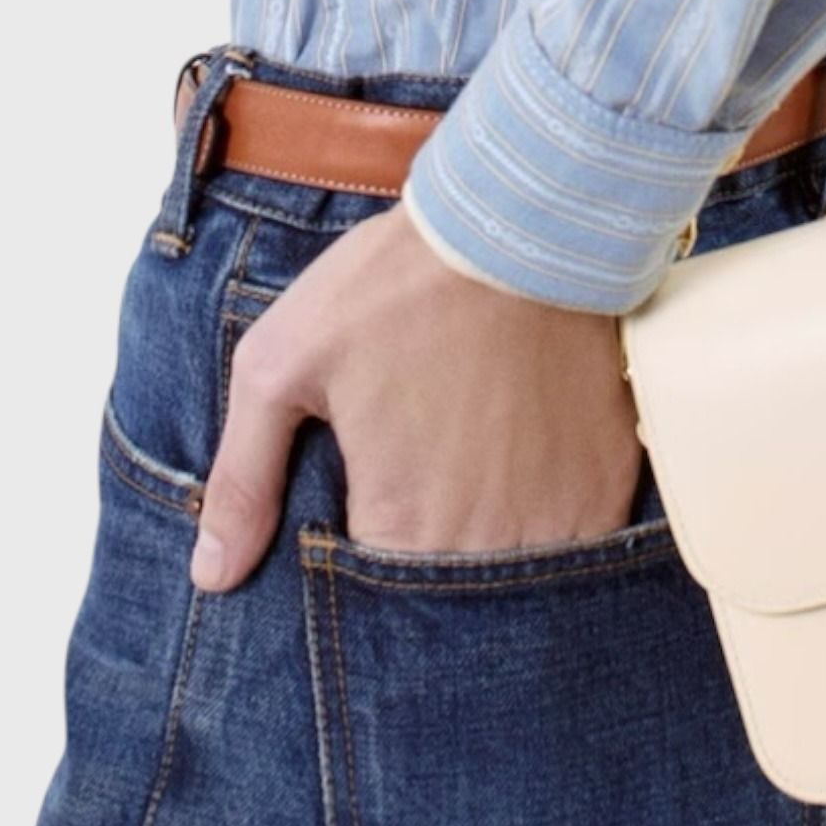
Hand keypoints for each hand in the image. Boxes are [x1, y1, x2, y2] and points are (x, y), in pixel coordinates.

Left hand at [190, 204, 639, 590]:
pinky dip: (556, 511)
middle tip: (423, 478)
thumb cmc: (393, 285)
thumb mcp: (281, 364)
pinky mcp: (611, 475)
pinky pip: (585, 534)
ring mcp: (564, 509)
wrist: (524, 219)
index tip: (368, 514)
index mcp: (402, 523)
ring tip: (476, 469)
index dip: (366, 564)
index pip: (377, 606)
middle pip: (454, 598)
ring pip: (522, 572)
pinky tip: (531, 458)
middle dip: (431, 553)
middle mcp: (490, 537)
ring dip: (497, 542)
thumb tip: (214, 576)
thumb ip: (243, 480)